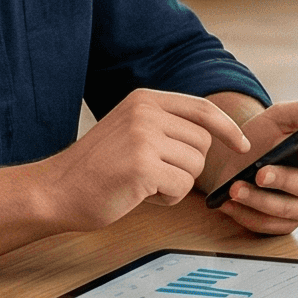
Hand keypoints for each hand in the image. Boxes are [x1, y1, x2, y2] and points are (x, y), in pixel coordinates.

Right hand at [33, 88, 248, 233]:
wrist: (56, 190)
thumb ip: (164, 125)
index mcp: (144, 99)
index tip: (242, 144)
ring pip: (194, 166)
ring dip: (176, 183)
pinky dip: (167, 198)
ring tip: (143, 183)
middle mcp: (145, 112)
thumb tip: (212, 133)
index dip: (227, 128)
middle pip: (202, 143)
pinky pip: (181, 187)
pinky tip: (141, 195)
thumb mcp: (130, 129)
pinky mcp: (143, 167)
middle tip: (154, 175)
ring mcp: (144, 138)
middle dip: (187, 165)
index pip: (202, 109)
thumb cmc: (95, 168)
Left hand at [204, 97, 297, 235]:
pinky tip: (229, 203)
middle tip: (260, 173)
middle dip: (285, 180)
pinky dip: (247, 216)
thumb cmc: (263, 136)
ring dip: (260, 201)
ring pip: (289, 210)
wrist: (235, 158)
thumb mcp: (281, 115)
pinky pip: (269, 226)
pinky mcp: (283, 224)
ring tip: (235, 189)